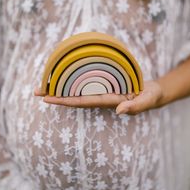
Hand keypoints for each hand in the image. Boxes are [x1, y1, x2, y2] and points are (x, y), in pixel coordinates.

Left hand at [35, 80, 163, 114]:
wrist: (154, 93)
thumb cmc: (151, 97)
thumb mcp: (147, 101)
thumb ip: (135, 107)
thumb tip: (118, 111)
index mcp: (108, 102)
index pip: (82, 102)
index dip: (65, 100)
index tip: (48, 98)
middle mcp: (102, 98)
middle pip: (75, 98)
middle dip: (56, 95)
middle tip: (36, 92)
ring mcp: (103, 92)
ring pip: (78, 90)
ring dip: (61, 88)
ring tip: (44, 85)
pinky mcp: (106, 85)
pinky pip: (87, 84)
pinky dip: (74, 82)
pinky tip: (65, 78)